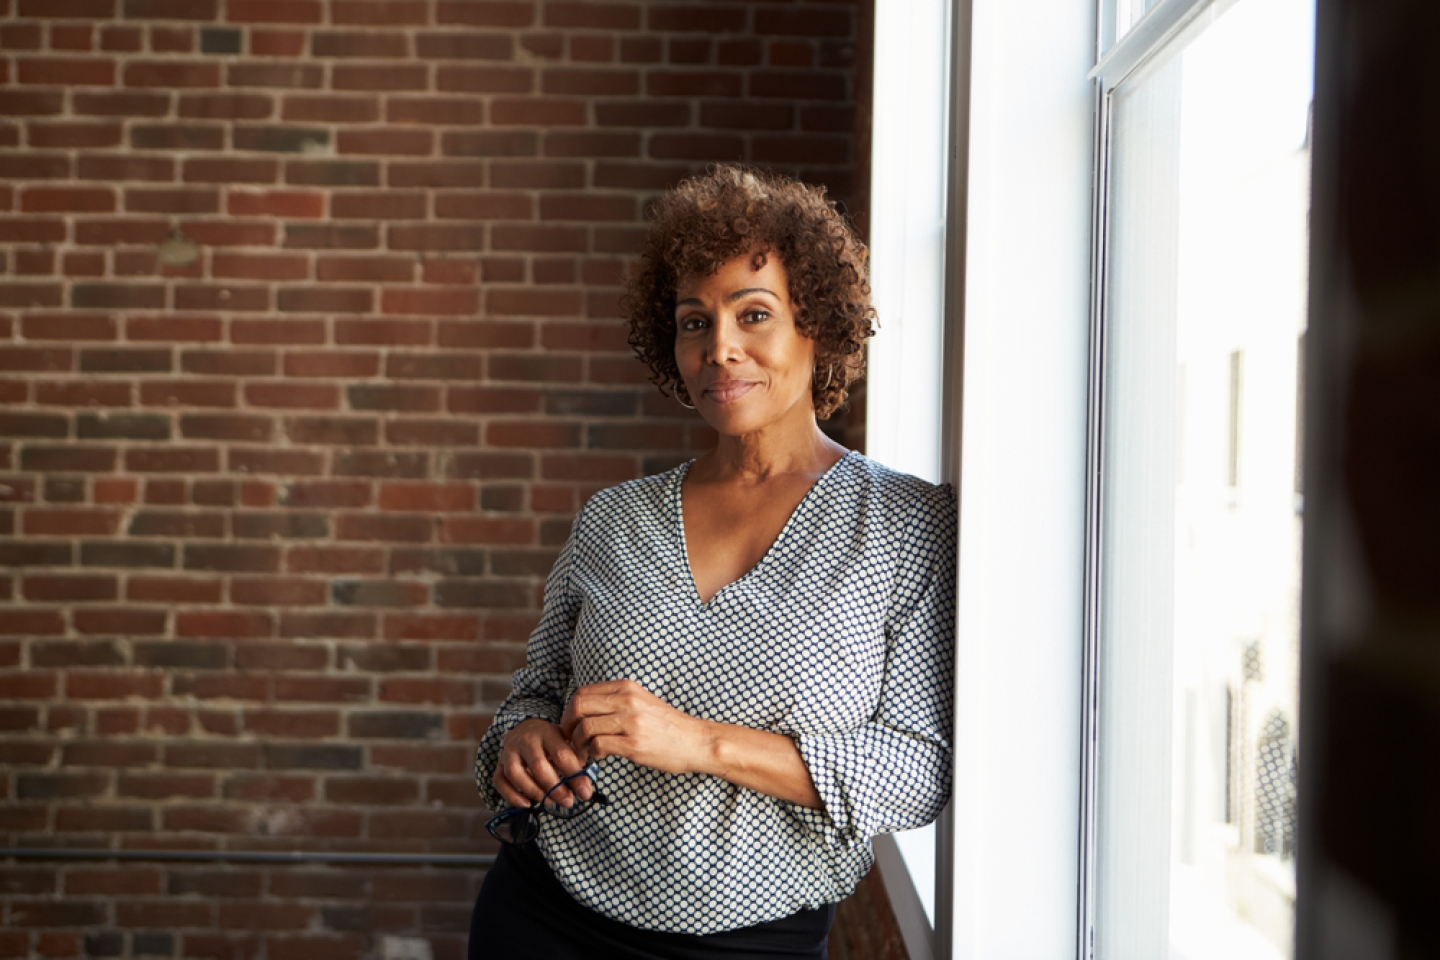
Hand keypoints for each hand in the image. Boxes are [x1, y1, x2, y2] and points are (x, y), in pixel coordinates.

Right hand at [493, 717, 592, 810]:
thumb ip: (577, 759)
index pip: (561, 754)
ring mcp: (509, 751)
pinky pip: (500, 781)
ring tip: (549, 802)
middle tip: (568, 801)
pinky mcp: (499, 763)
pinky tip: (527, 805)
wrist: (526, 727)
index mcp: (547, 732)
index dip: (574, 776)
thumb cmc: (551, 739)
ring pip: (515, 773)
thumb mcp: (567, 741)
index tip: (585, 793)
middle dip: (554, 788)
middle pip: (538, 766)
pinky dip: (511, 796)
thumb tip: (584, 785)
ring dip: (533, 792)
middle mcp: (526, 740)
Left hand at [561, 680, 710, 774]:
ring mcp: (631, 721)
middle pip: (579, 706)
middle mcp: (627, 700)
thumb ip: (616, 701)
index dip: (569, 711)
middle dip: (567, 726)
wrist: (695, 741)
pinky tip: (599, 756)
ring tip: (584, 751)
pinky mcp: (634, 743)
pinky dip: (592, 753)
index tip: (570, 725)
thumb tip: (587, 710)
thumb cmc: (667, 726)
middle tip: (570, 740)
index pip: (583, 692)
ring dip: (578, 743)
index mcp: (627, 688)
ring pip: (585, 727)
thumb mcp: (642, 702)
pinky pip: (598, 745)